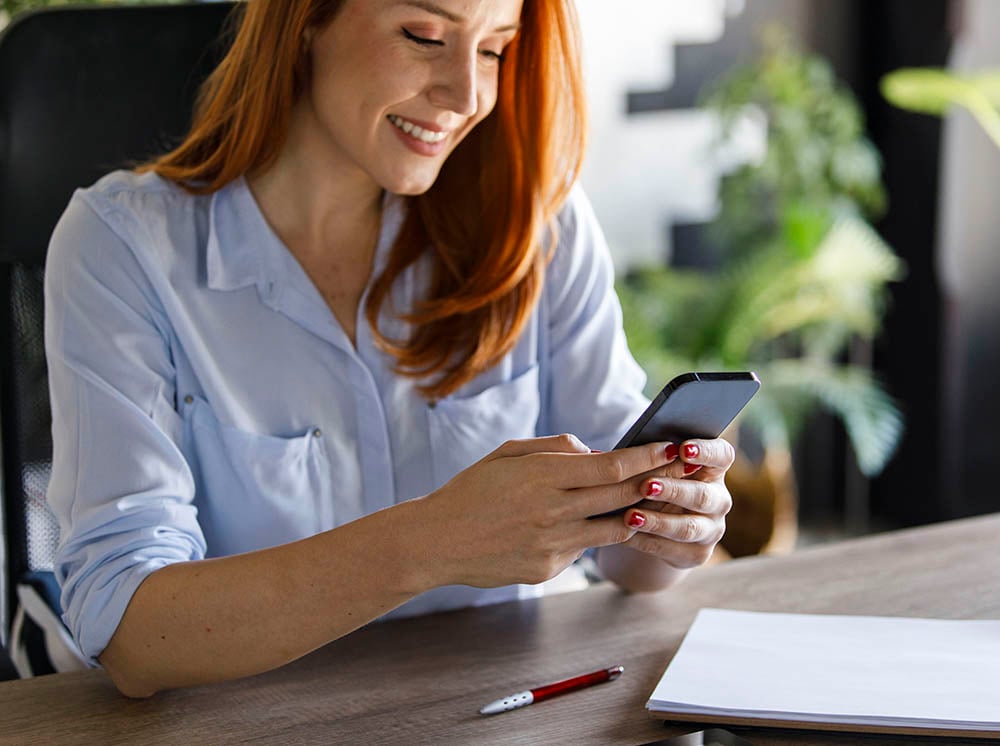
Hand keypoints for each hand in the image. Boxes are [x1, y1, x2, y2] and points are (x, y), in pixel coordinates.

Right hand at [414, 434, 676, 588]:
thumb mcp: (508, 454)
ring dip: (636, 513)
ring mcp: (553, 544)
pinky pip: (582, 549)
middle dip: (656, 481)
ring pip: (613, 528)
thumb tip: (595, 452)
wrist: (437, 541)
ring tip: (653, 500)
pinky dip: (591, 535)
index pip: (612, 466)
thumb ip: (555, 447)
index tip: (671, 447)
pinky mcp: (548, 570)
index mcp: (543, 475)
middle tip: (682, 470)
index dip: (646, 457)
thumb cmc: (472, 490)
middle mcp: (553, 510)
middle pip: (622, 496)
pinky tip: (589, 526)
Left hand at [618, 437, 734, 569]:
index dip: (706, 451)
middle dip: (673, 490)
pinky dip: (645, 541)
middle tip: (645, 486)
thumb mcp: (658, 469)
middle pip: (703, 495)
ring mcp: (711, 529)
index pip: (722, 455)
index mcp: (714, 469)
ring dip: (658, 522)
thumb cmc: (655, 482)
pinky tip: (625, 534)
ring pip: (688, 528)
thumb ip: (656, 460)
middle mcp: (719, 500)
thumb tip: (633, 453)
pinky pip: (671, 549)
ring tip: (630, 517)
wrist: (654, 526)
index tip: (682, 448)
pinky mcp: (697, 554)